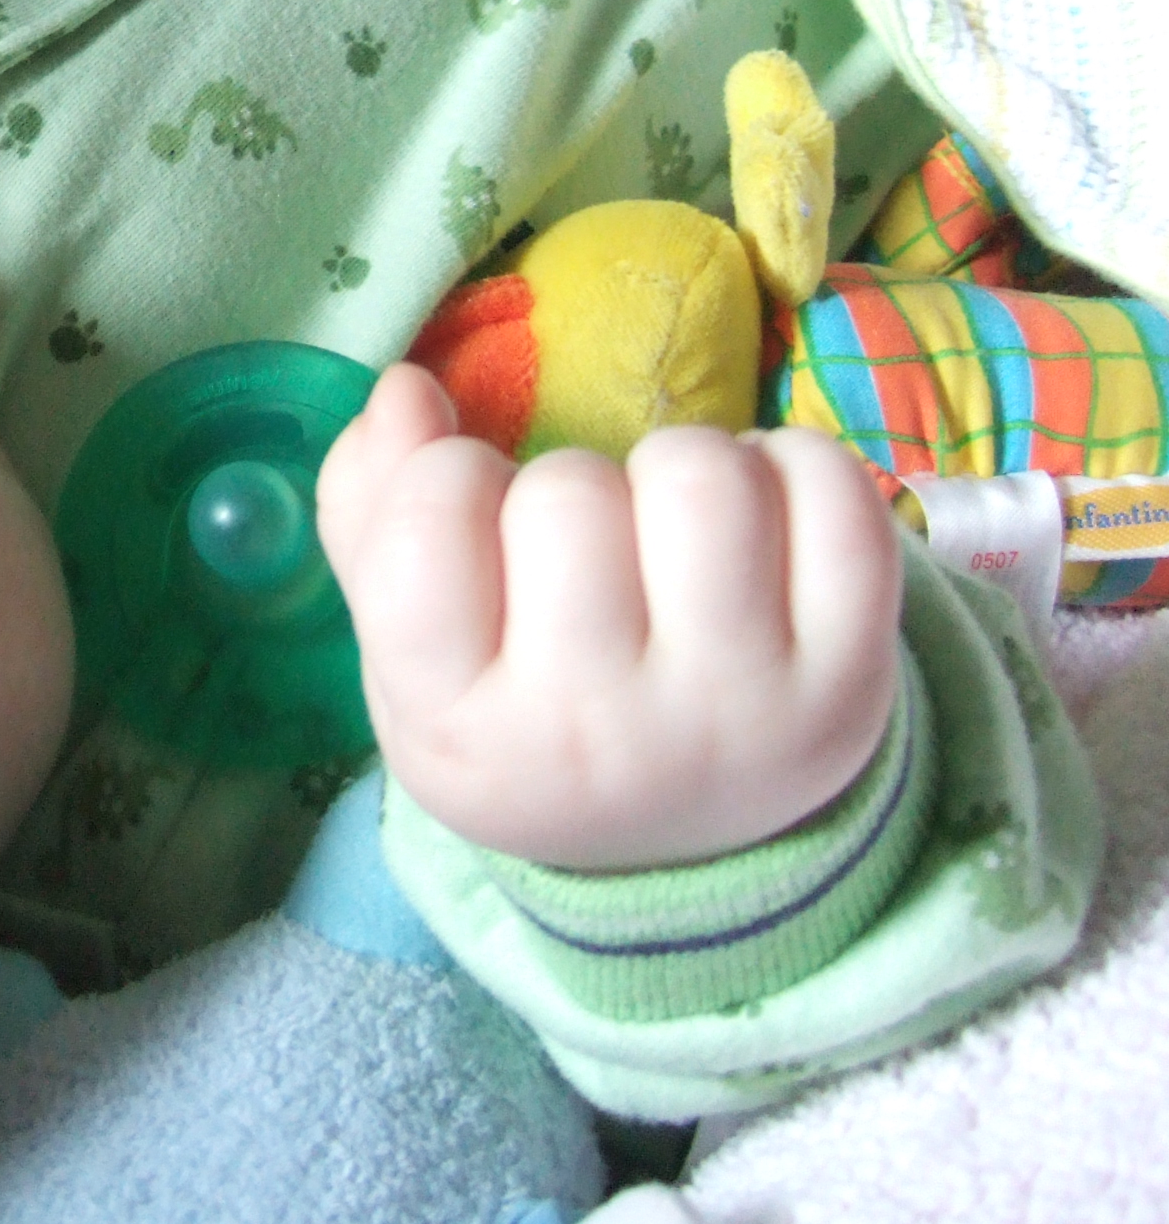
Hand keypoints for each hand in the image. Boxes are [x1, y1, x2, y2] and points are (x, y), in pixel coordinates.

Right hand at [316, 365, 904, 870]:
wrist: (675, 836)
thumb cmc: (516, 702)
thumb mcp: (409, 640)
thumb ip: (373, 505)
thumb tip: (407, 386)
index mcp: (457, 724)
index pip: (431, 521)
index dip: (446, 474)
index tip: (475, 515)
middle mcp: (594, 731)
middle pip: (569, 494)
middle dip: (568, 484)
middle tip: (582, 541)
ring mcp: (733, 709)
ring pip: (703, 477)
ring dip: (681, 463)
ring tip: (671, 518)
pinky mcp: (849, 681)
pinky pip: (833, 492)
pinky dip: (796, 464)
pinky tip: (761, 514)